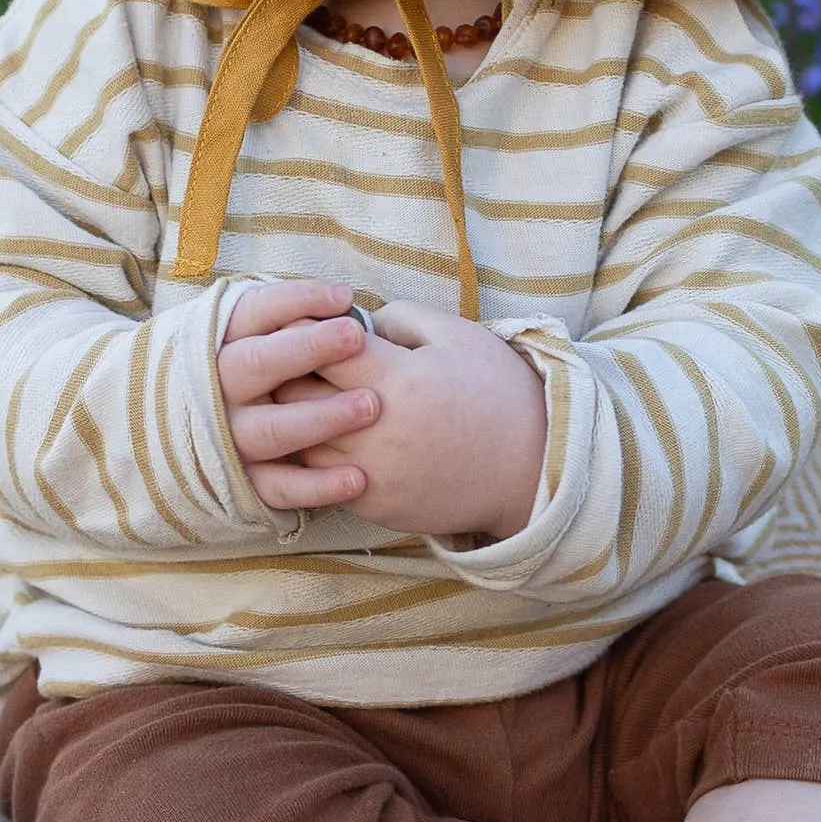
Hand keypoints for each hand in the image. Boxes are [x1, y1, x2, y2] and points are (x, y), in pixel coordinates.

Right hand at [218, 278, 384, 512]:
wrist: (198, 433)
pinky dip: (315, 486)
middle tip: (354, 337)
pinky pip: (277, 487)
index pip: (253, 313)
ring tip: (370, 406)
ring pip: (270, 429)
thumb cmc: (260, 372)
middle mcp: (219, 390)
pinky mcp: (243, 483)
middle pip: (255, 365)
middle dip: (306, 349)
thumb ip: (291, 318)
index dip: (296, 301)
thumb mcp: (259, 336)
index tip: (344, 297)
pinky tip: (357, 479)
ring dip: (319, 418)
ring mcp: (229, 438)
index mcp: (223, 344)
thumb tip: (344, 302)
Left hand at [269, 298, 547, 540]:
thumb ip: (399, 317)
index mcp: (396, 378)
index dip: (303, 330)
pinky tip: (322, 435)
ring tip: (302, 398)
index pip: (317, 346)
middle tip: (291, 359)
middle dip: (288, 371)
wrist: (532, 469)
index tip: (304, 324)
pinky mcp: (372, 505)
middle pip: (296, 394)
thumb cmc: (496, 392)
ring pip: (297, 441)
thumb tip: (352, 320)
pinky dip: (312, 454)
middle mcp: (375, 429)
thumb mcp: (456, 335)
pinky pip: (317, 478)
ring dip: (294, 416)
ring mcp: (371, 473)